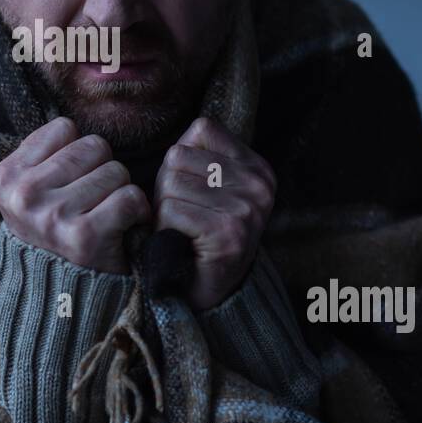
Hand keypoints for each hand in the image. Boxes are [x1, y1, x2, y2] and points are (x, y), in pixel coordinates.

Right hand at [0, 116, 151, 274]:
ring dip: (120, 191)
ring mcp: (53, 215)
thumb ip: (43, 156)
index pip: (64, 129)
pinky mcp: (85, 236)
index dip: (77, 153)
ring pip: (116, 171)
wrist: (59, 297)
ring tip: (105, 215)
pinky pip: (130, 198)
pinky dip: (138, 212)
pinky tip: (124, 226)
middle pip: (93, 146)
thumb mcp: (29, 193)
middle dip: (102, 170)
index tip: (71, 182)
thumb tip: (71, 122)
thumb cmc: (53, 233)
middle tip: (93, 201)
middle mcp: (25, 195)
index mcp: (6, 177)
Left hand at [152, 116, 275, 311]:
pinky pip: (170, 212)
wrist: (210, 294)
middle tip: (183, 217)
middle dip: (166, 187)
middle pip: (178, 156)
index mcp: (258, 167)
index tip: (192, 191)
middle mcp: (259, 185)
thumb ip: (198, 154)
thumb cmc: (198, 234)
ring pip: (170, 184)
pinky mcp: (228, 233)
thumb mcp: (207, 185)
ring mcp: (246, 209)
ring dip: (163, 210)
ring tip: (182, 230)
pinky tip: (183, 243)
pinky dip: (164, 229)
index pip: (201, 129)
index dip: (181, 160)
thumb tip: (174, 142)